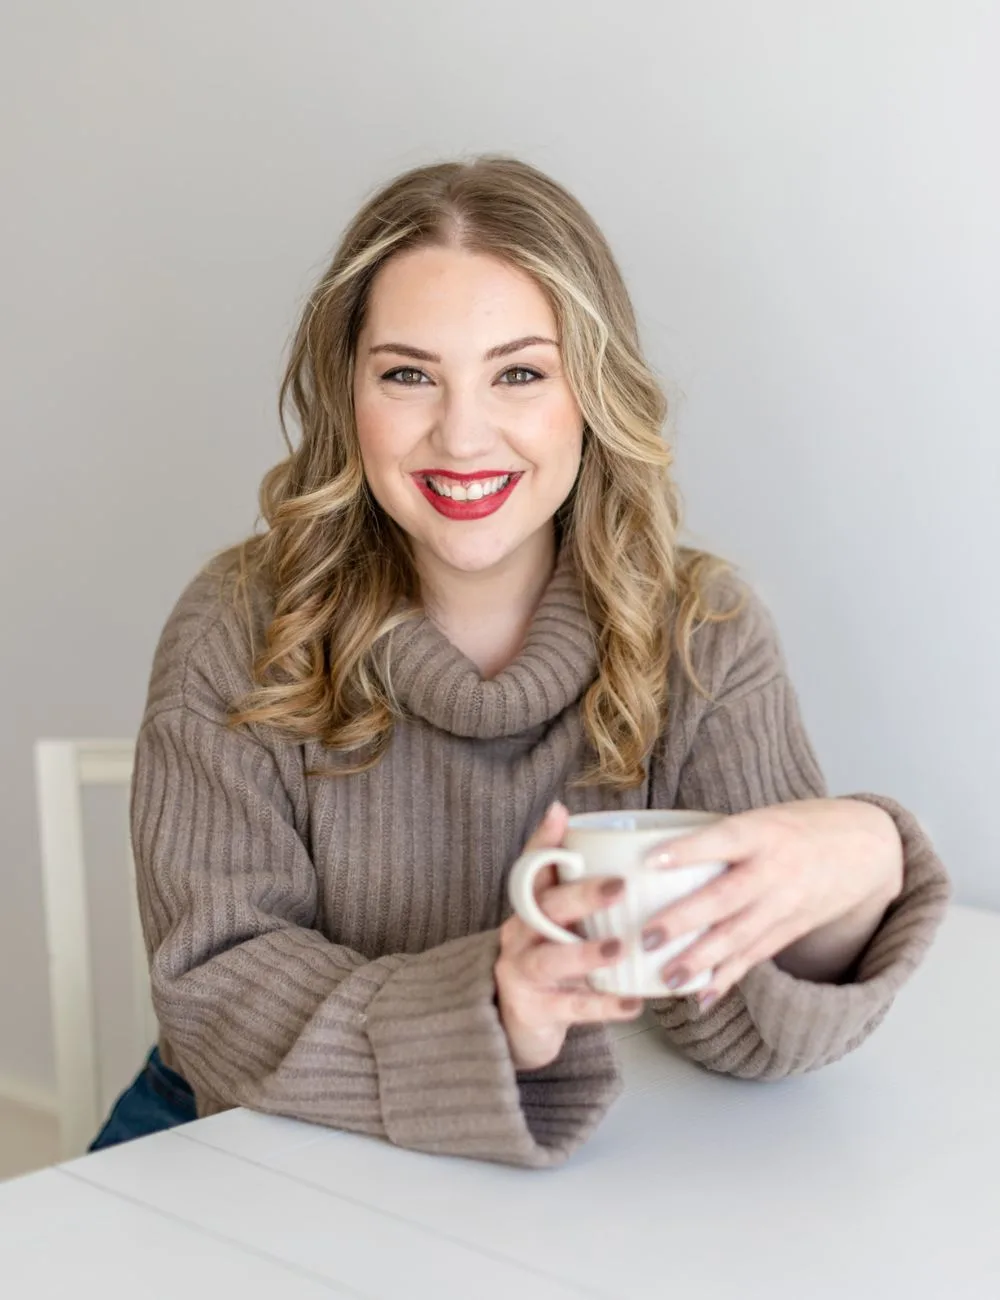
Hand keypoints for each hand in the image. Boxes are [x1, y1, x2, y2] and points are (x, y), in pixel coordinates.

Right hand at [496, 803, 643, 1070]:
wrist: (518, 1024)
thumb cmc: (553, 964)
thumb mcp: (561, 926)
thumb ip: (583, 893)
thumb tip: (616, 850)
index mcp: (530, 907)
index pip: (532, 866)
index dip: (544, 840)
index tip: (560, 813)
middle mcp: (520, 934)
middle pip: (545, 908)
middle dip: (582, 895)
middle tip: (619, 887)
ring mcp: (523, 972)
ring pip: (551, 959)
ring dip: (586, 952)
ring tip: (619, 948)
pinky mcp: (533, 1009)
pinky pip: (571, 1006)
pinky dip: (603, 1005)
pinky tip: (633, 1003)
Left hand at [639, 798, 903, 1005]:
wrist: (867, 847)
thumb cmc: (800, 826)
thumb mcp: (763, 816)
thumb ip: (719, 837)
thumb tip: (655, 856)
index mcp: (763, 832)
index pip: (722, 839)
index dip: (688, 850)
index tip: (650, 861)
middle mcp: (774, 870)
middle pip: (725, 897)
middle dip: (685, 920)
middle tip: (646, 937)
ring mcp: (784, 904)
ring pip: (739, 936)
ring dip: (701, 960)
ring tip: (667, 977)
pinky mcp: (790, 930)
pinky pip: (755, 956)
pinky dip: (727, 978)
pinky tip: (701, 997)